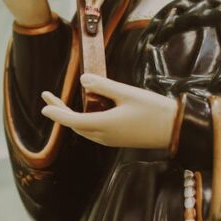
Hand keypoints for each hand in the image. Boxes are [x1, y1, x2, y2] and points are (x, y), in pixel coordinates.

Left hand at [41, 74, 177, 149]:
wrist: (176, 129)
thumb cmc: (153, 110)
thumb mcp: (127, 93)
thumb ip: (104, 86)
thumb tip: (83, 80)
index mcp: (104, 125)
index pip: (72, 120)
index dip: (57, 112)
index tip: (44, 105)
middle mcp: (104, 136)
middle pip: (75, 125)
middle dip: (60, 112)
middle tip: (48, 97)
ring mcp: (111, 140)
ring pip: (84, 129)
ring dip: (71, 117)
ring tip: (61, 102)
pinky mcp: (118, 139)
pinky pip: (94, 131)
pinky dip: (84, 120)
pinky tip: (86, 109)